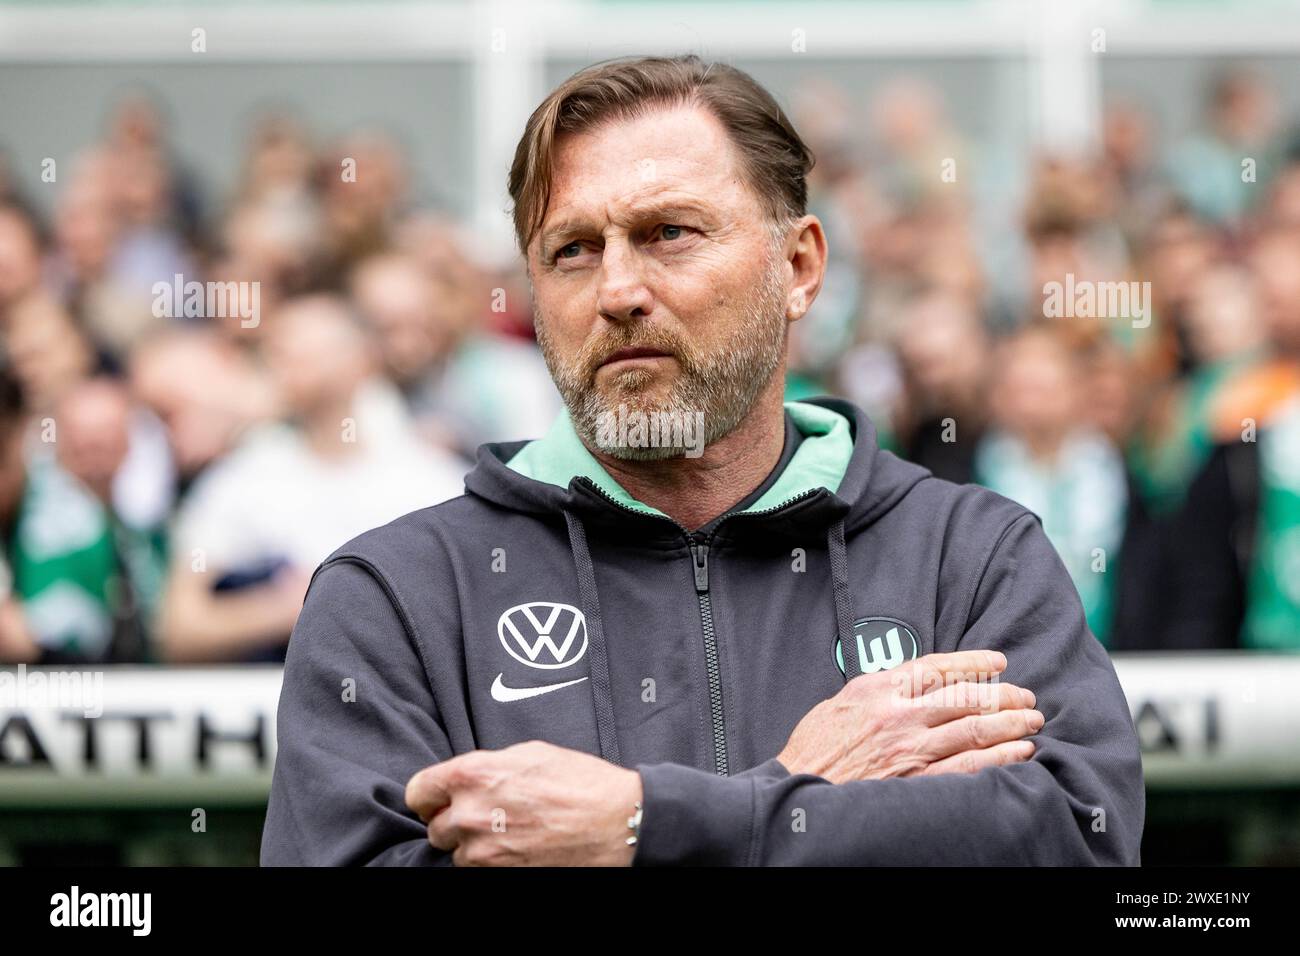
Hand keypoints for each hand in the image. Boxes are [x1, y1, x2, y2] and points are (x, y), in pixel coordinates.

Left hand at [404, 740, 642, 865]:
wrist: (614, 821)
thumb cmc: (579, 782)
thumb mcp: (529, 753)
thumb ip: (488, 764)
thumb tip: (469, 776)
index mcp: (473, 773)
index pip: (418, 791)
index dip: (428, 795)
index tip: (437, 798)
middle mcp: (470, 813)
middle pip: (435, 826)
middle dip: (454, 820)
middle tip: (484, 814)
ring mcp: (484, 850)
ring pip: (456, 852)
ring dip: (473, 844)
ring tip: (506, 830)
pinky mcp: (499, 874)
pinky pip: (478, 870)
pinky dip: (490, 861)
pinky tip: (516, 846)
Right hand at [776, 649, 1041, 782]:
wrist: (799, 786)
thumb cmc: (816, 747)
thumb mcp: (842, 702)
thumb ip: (879, 689)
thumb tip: (914, 680)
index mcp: (879, 689)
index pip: (938, 667)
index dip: (974, 662)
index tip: (999, 661)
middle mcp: (898, 715)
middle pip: (966, 697)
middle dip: (1004, 695)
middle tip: (1026, 696)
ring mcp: (909, 749)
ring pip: (974, 729)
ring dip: (1010, 723)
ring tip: (1032, 721)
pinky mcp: (916, 781)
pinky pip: (968, 767)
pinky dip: (999, 757)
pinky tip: (1019, 752)